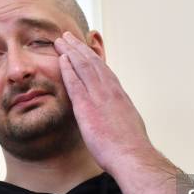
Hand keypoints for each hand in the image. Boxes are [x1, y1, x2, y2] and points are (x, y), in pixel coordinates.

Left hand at [53, 31, 153, 172]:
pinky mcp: (87, 107)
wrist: (132, 156)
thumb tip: (119, 117)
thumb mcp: (129, 125)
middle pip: (92, 63)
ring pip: (83, 67)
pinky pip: (75, 83)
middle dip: (79, 48)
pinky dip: (68, 68)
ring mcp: (99, 97)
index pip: (104, 70)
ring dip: (71, 51)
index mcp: (120, 96)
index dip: (92, 57)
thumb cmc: (131, 147)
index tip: (84, 49)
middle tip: (68, 37)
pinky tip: (61, 59)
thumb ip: (120, 116)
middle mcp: (110, 91)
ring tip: (61, 40)